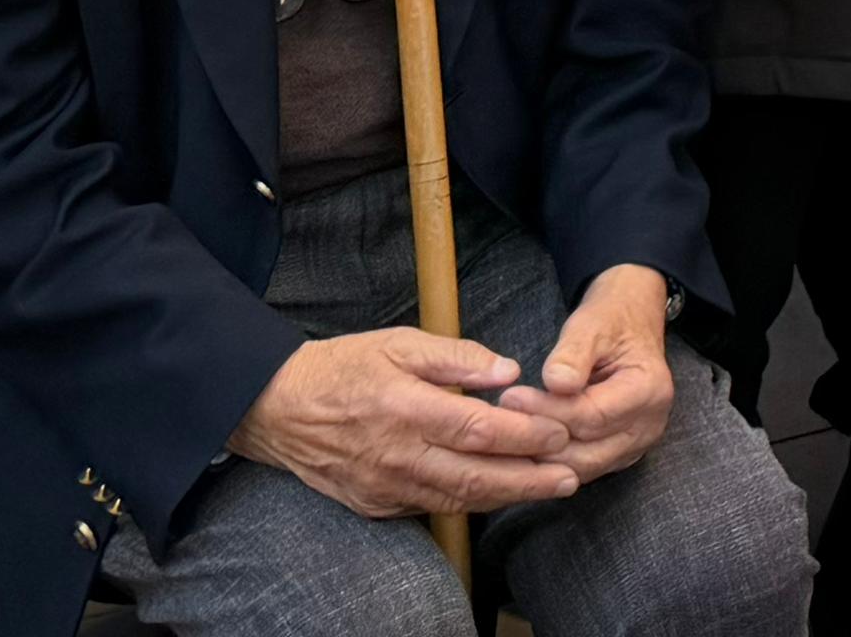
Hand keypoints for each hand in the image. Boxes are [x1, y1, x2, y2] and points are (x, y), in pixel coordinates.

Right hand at [235, 327, 584, 519]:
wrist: (280, 408)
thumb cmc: (345, 366)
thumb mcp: (399, 343)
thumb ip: (457, 357)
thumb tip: (508, 371)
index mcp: (405, 408)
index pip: (478, 430)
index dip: (523, 436)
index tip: (560, 433)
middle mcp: (397, 455)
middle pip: (475, 476)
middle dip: (529, 479)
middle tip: (570, 476)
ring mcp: (385, 486)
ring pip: (457, 499)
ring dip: (506, 496)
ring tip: (547, 488)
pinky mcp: (375, 505)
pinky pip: (431, 508)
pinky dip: (469, 502)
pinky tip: (498, 493)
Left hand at [502, 263, 678, 477]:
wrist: (629, 324)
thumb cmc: (610, 321)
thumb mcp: (591, 324)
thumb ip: (574, 354)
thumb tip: (555, 383)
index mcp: (649, 391)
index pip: (592, 416)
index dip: (548, 411)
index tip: (510, 397)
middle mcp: (648, 426)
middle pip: (587, 452)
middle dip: (541, 439)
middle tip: (501, 419)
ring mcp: (636, 446)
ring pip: (582, 468)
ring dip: (543, 455)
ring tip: (509, 432)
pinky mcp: (619, 455)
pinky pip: (582, 468)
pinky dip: (553, 461)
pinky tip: (526, 443)